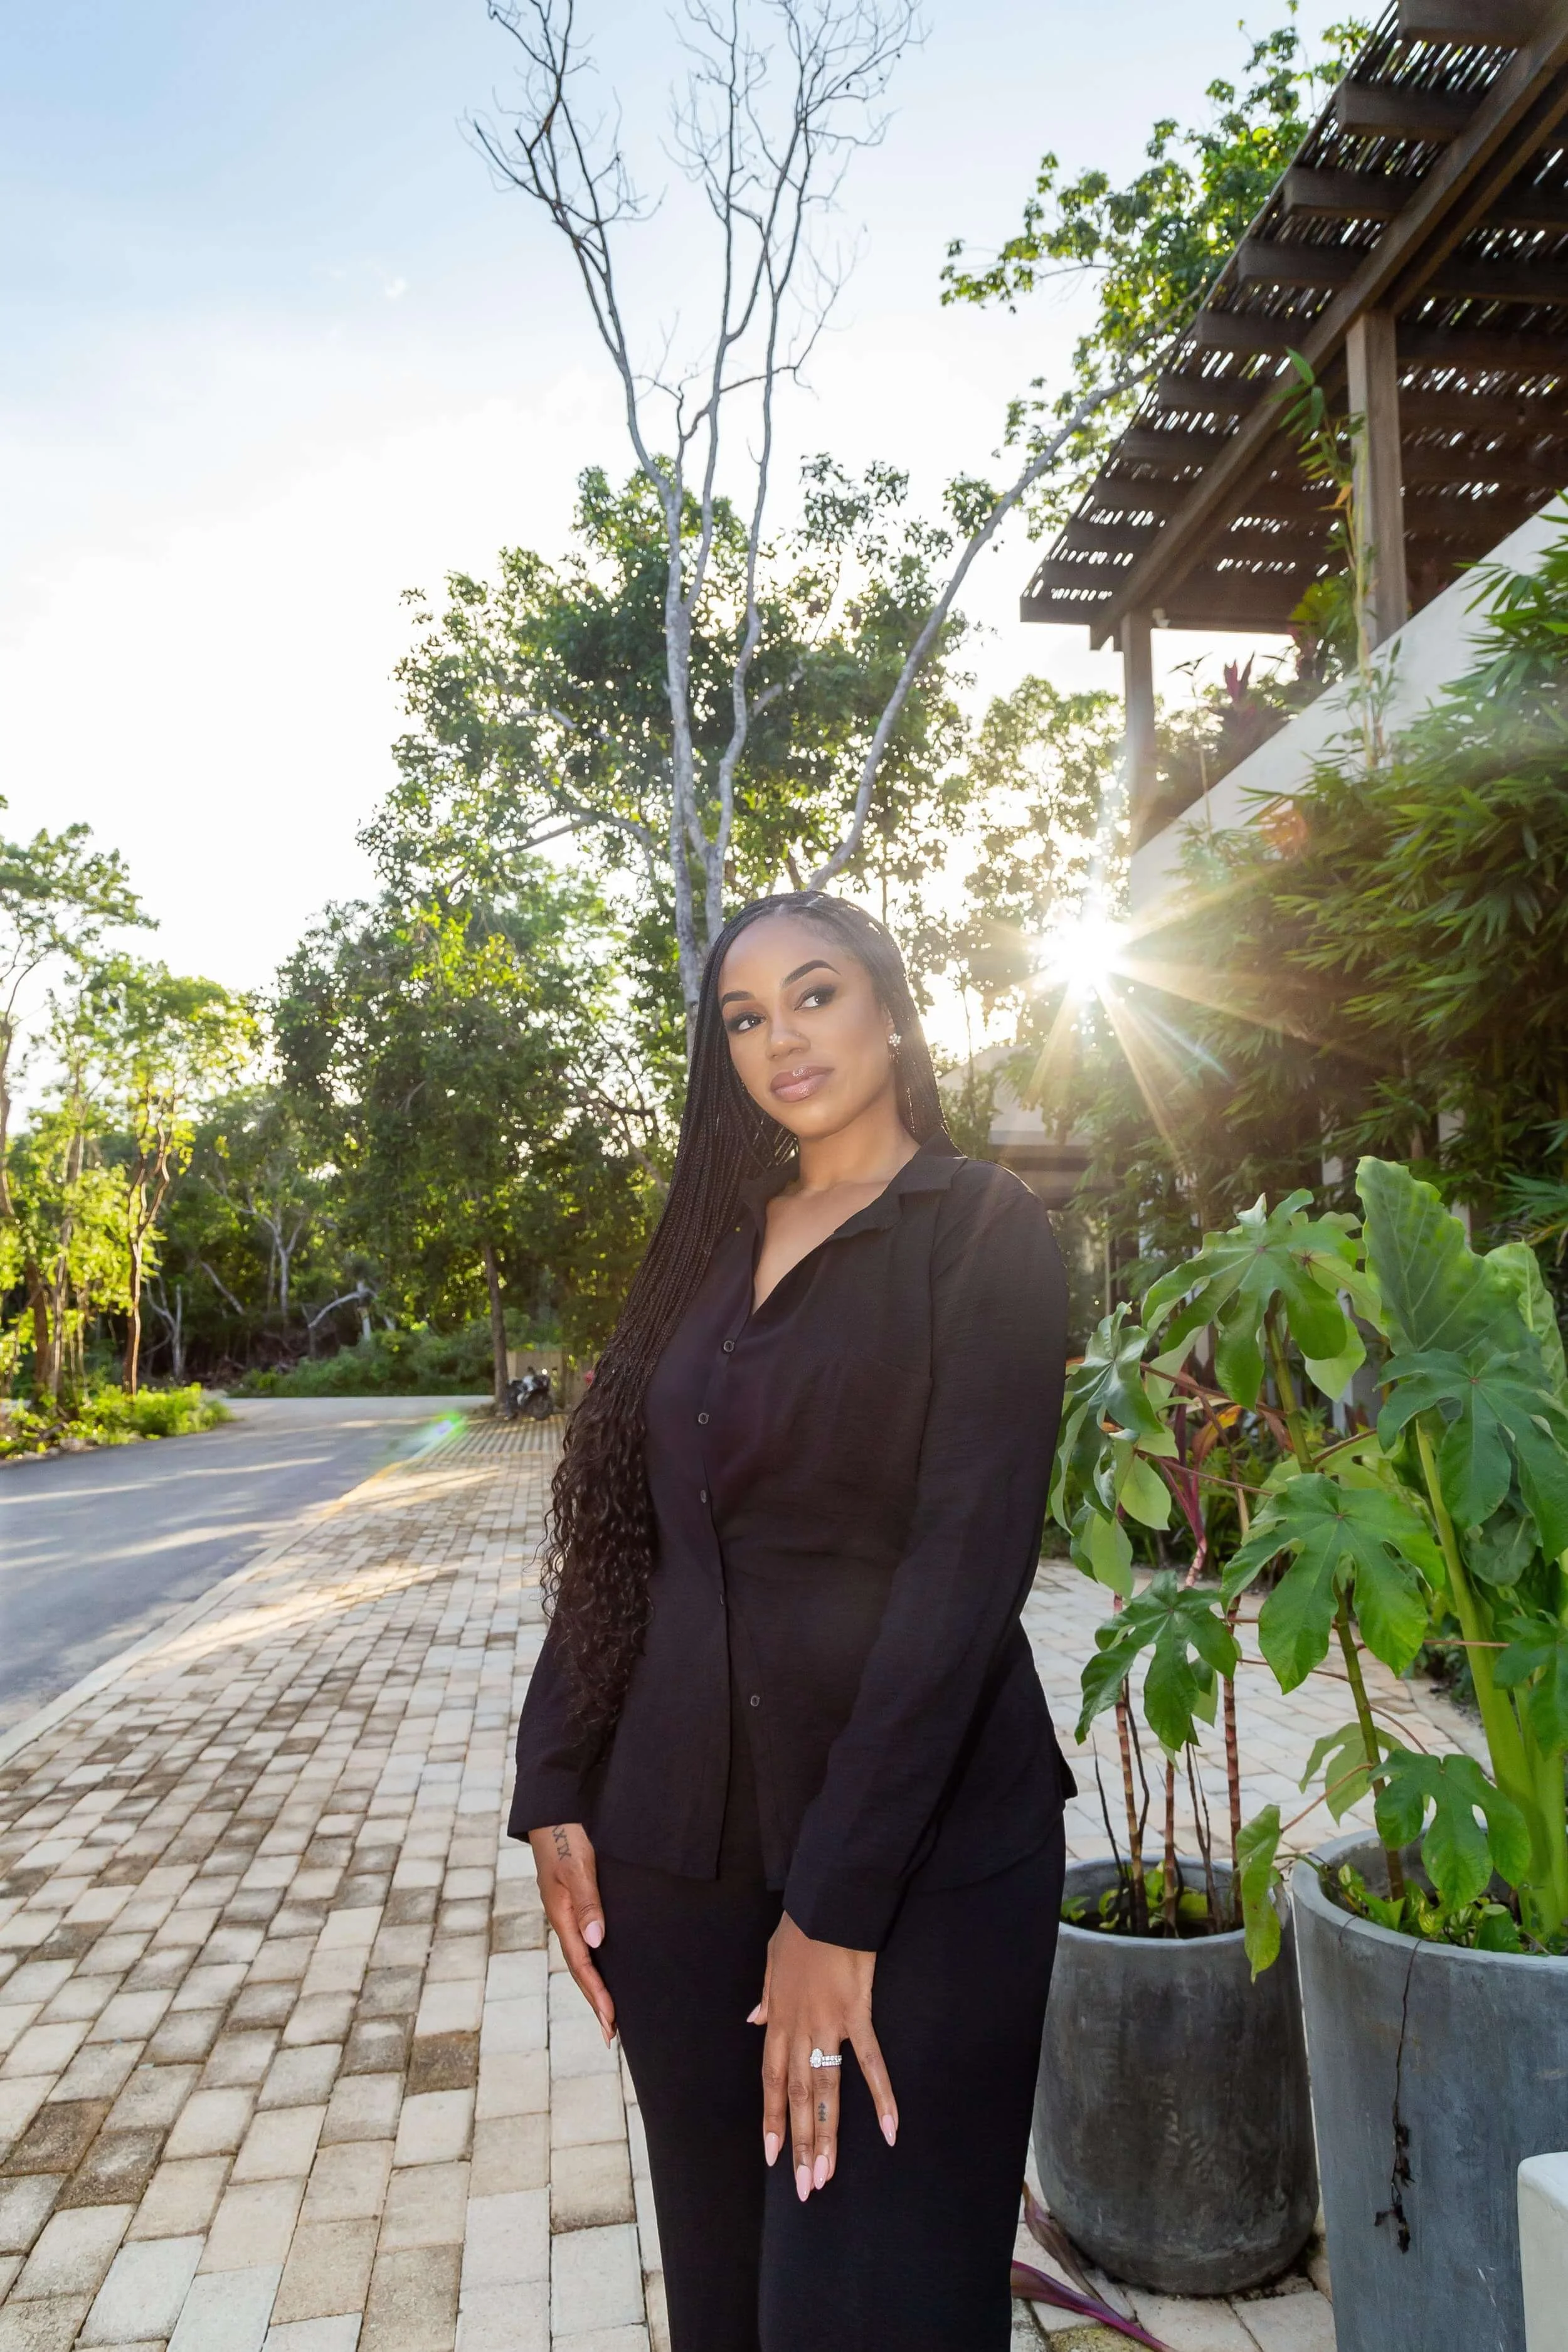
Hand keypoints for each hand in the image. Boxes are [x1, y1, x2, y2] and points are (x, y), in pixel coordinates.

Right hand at [528, 1822, 613, 2043]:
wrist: (554, 1815)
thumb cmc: (567, 1839)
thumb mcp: (578, 1868)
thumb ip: (587, 1903)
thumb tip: (596, 1941)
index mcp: (561, 1916)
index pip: (581, 1964)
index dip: (597, 1993)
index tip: (611, 2019)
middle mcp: (563, 1920)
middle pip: (580, 1970)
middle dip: (595, 2001)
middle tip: (612, 2034)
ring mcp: (567, 1914)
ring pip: (582, 1959)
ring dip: (594, 1987)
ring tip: (609, 2015)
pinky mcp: (575, 1904)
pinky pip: (584, 1944)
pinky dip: (594, 1964)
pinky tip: (603, 1969)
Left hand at [750, 1911, 896, 2201]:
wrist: (828, 1901)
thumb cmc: (801, 1928)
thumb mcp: (771, 1961)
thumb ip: (765, 1997)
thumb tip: (754, 2021)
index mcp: (779, 2019)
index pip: (772, 2080)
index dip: (773, 2118)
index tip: (774, 2155)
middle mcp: (799, 2030)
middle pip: (797, 2097)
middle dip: (800, 2144)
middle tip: (806, 2186)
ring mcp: (829, 2026)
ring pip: (826, 2091)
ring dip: (826, 2136)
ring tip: (827, 2174)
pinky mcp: (858, 2015)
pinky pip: (871, 2063)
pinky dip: (881, 2096)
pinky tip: (891, 2129)